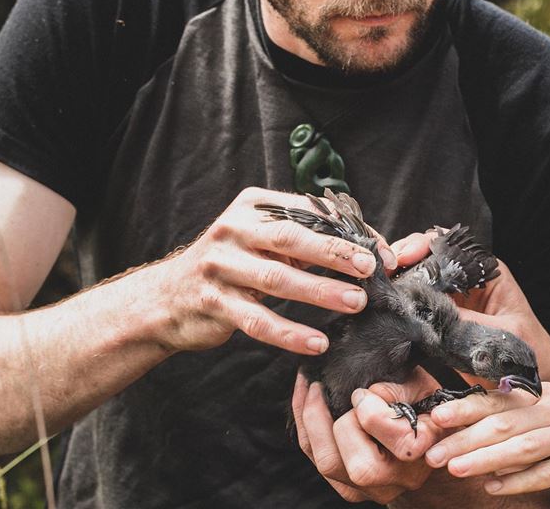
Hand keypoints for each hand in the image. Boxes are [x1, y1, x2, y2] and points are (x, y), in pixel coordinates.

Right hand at [153, 187, 396, 355]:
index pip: (308, 213)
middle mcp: (234, 230)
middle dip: (335, 252)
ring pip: (277, 279)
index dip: (347, 232)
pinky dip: (289, 333)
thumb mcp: (267, 243)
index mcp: (254, 207)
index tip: (381, 252)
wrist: (167, 298)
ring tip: (355, 303)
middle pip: (292, 238)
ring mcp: (220, 266)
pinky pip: (258, 320)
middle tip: (372, 269)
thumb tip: (379, 249)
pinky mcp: (213, 302)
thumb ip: (314, 242)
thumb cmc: (235, 266)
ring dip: (320, 291)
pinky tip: (316, 343)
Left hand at [291, 371, 442, 503]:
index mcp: (420, 452)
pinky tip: (306, 399)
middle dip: (337, 422)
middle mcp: (397, 479)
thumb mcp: (423, 387)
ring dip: (311, 421)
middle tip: (329, 390)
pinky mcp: (348, 489)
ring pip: (328, 464)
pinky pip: (317, 460)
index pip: (390, 439)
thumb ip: (398, 387)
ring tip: (310, 387)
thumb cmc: (425, 406)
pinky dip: (307, 429)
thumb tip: (366, 392)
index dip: (368, 407)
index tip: (364, 391)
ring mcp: (370, 489)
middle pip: (358, 466)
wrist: (429, 440)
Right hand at [387, 233, 549, 388]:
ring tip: (379, 284)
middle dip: (402, 258)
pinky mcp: (440, 315)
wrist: (532, 379)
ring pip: (416, 277)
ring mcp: (451, 296)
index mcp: (486, 271)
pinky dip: (399, 301)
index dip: (423, 245)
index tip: (405, 256)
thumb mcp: (501, 335)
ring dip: (396, 278)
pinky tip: (384, 304)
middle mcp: (466, 278)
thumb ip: (467, 321)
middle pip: (426, 255)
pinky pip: (415, 302)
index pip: (450, 245)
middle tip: (384, 269)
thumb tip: (428, 311)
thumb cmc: (527, 353)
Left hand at [425, 383, 549, 495]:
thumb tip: (474, 429)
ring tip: (455, 468)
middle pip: (505, 423)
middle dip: (465, 438)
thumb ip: (523, 416)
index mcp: (548, 394)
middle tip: (433, 452)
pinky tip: (495, 487)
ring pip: (524, 446)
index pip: (500, 398)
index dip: (465, 407)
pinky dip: (520, 480)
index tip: (435, 416)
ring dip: (485, 458)